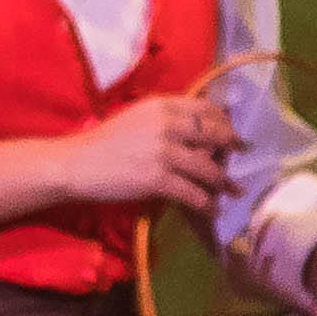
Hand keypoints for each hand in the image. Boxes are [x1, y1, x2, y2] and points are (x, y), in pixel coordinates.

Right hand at [62, 93, 228, 215]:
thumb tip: (201, 128)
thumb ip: (167, 118)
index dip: (225, 122)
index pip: (206, 109)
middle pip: (215, 135)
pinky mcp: (157, 179)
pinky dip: (207, 204)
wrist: (76, 163)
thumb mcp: (137, 118)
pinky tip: (213, 210)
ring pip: (208, 168)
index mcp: (161, 106)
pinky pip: (193, 194)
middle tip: (241, 158)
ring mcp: (163, 152)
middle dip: (232, 149)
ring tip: (234, 191)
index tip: (232, 134)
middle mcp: (166, 125)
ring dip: (225, 182)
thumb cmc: (106, 142)